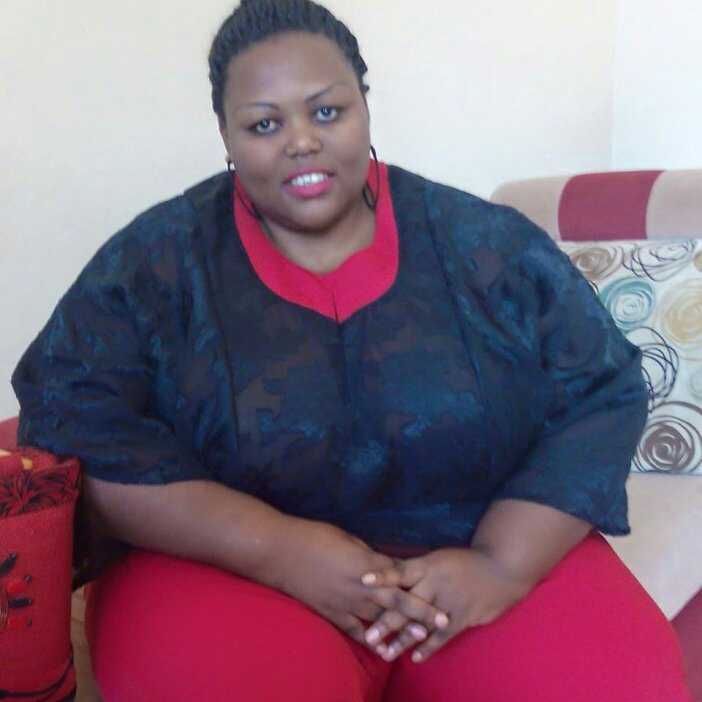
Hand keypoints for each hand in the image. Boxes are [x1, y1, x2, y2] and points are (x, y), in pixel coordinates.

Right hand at [271, 518, 447, 650]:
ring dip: (400, 629)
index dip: (420, 581)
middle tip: (443, 620)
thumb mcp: (347, 538)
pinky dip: (370, 641)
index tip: (440, 587)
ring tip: (419, 639)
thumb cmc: (314, 537)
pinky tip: (383, 651)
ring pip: (379, 619)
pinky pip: (354, 630)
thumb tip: (381, 564)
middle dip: (421, 610)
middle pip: (397, 600)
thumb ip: (366, 555)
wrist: (281, 552)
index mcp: (365, 562)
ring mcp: (345, 601)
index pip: (399, 574)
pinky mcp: (331, 613)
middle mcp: (360, 585)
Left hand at [361, 547, 533, 661]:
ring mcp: (449, 601)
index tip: (363, 581)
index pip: (400, 570)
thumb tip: (388, 573)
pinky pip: (443, 635)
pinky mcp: (463, 616)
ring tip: (386, 654)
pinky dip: (429, 647)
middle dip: (387, 621)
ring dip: (403, 640)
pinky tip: (416, 658)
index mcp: (427, 565)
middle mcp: (435, 583)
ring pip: (422, 624)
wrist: (501, 567)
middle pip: (407, 603)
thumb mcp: (438, 559)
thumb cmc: (464, 562)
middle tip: (369, 636)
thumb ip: (416, 570)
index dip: (382, 575)